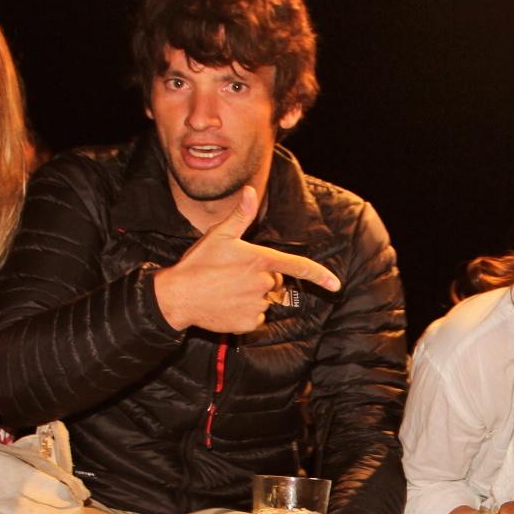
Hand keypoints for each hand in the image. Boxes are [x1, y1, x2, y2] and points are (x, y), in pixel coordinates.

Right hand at [152, 186, 340, 331]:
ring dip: (252, 296)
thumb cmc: (198, 263)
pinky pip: (255, 318)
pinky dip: (245, 313)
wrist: (178, 296)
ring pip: (265, 300)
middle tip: (234, 274)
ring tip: (227, 289)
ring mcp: (257, 305)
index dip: (319, 276)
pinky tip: (227, 304)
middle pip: (275, 282)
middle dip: (262, 278)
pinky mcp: (248, 323)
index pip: (297, 267)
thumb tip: (251, 191)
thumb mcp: (219, 234)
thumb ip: (241, 215)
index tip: (335, 284)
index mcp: (260, 260)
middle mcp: (263, 284)